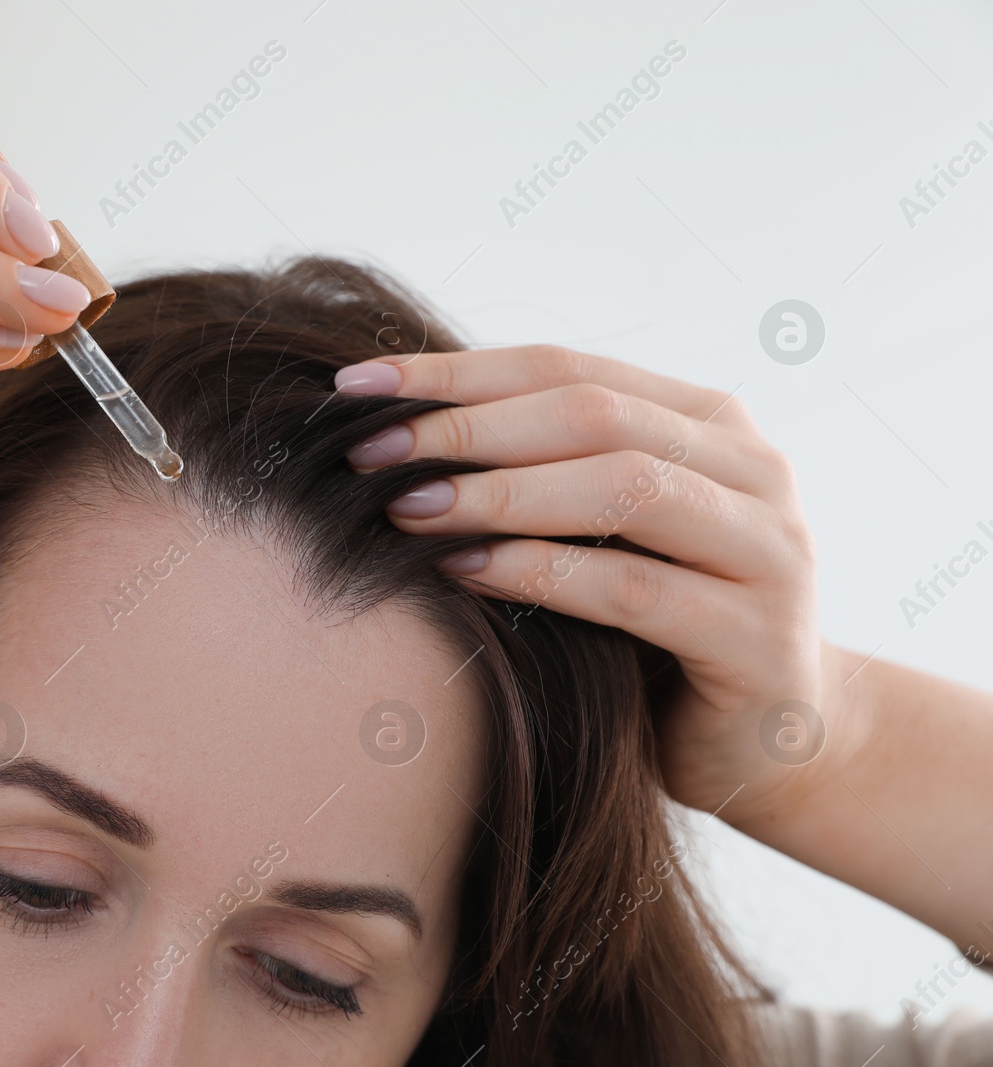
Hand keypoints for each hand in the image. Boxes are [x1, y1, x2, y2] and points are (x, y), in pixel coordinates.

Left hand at [334, 345, 860, 827]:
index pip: (569, 369)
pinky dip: (541, 573)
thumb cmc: (661, 628)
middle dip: (469, 427)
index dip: (458, 372)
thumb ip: (546, 473)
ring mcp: (767, 552)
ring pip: (622, 488)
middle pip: (593, 415)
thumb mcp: (608, 533)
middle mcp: (754, 470)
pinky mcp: (759, 641)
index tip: (358, 387)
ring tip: (408, 506)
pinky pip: (633, 590)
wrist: (776, 744)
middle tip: (371, 449)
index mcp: (711, 423)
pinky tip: (465, 572)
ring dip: (500, 493)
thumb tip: (400, 433)